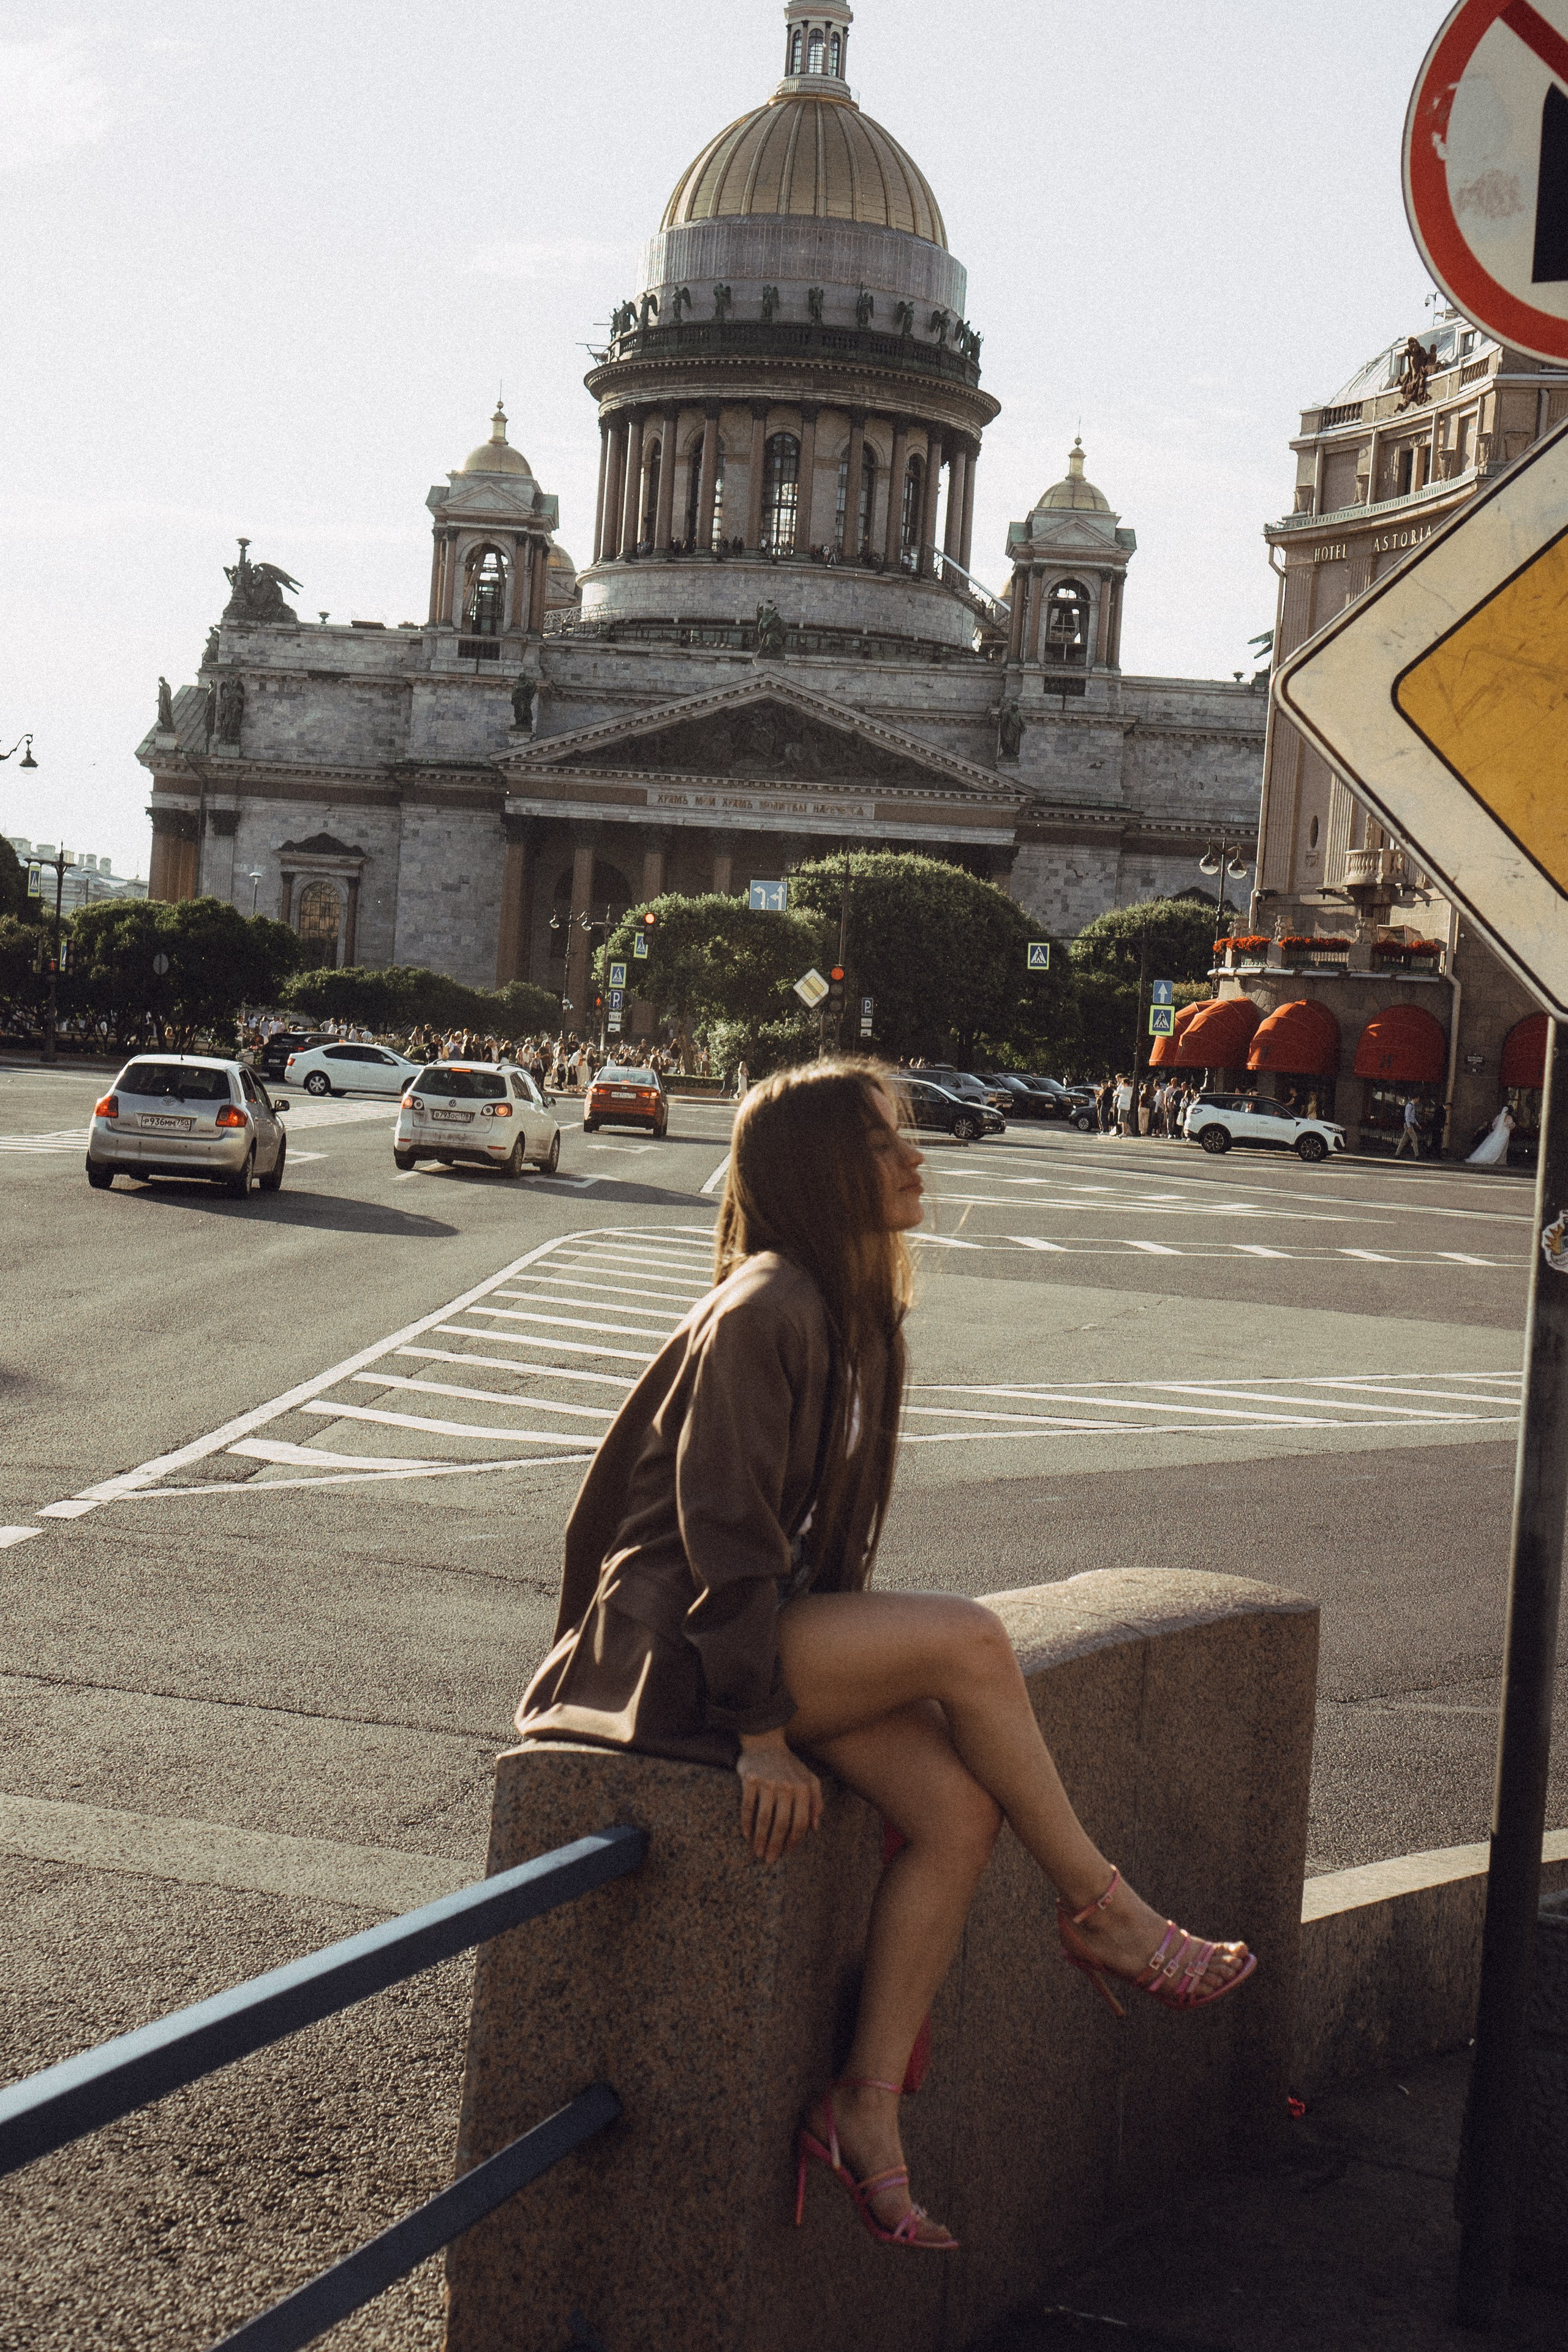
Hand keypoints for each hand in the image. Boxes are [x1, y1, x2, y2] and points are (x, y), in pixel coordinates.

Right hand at [735, 1732, 821, 1863]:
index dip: (793, 1841)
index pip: (800, 1822)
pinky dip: (747, 1823)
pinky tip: (746, 1835)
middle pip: (782, 1824)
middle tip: (769, 1860)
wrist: (765, 1741)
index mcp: (803, 1788)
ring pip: (764, 1818)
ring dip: (761, 1839)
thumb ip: (816, 1801)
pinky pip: (747, 1806)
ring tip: (757, 1852)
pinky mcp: (750, 1779)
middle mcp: (786, 1786)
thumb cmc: (788, 1765)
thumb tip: (815, 1828)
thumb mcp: (809, 1779)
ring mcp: (767, 1783)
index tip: (786, 1852)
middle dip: (776, 1845)